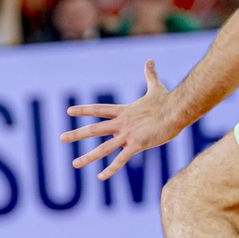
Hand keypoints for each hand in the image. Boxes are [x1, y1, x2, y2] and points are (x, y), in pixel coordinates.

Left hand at [60, 60, 183, 180]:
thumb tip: (150, 60)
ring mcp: (128, 135)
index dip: (84, 110)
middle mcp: (122, 123)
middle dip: (76, 134)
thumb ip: (150, 75)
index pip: (99, 109)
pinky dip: (111, 169)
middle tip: (60, 138)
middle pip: (94, 129)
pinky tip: (100, 177)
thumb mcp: (156, 87)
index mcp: (123, 112)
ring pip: (104, 148)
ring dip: (88, 157)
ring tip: (74, 164)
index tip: (69, 111)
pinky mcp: (137, 145)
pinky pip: (121, 160)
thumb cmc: (168, 101)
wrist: (178, 110)